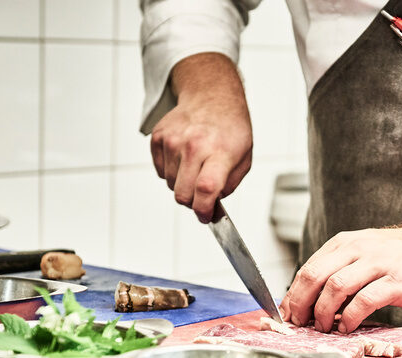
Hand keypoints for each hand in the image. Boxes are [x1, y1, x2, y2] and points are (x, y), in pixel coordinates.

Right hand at [150, 53, 252, 222]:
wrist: (212, 97)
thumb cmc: (230, 130)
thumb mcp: (243, 159)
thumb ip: (227, 187)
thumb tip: (210, 208)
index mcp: (219, 151)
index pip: (205, 188)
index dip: (202, 210)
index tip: (205, 216)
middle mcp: (193, 145)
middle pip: (182, 194)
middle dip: (193, 202)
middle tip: (203, 193)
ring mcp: (172, 140)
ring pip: (170, 185)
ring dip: (183, 184)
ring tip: (196, 166)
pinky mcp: (157, 138)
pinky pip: (161, 172)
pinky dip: (172, 171)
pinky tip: (184, 156)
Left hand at [280, 227, 401, 333]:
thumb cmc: (400, 256)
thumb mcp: (364, 253)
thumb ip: (340, 270)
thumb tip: (311, 300)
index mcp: (345, 243)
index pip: (308, 268)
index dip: (293, 294)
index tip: (287, 315)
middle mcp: (358, 249)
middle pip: (315, 276)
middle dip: (301, 304)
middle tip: (299, 323)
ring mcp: (378, 264)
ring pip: (336, 286)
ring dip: (323, 312)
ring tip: (322, 327)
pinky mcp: (397, 282)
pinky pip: (365, 300)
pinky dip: (351, 317)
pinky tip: (348, 327)